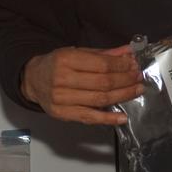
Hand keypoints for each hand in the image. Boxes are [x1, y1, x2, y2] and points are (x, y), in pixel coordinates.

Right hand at [21, 45, 143, 124]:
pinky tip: (122, 117)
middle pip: (102, 83)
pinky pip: (89, 118)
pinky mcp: (62, 114)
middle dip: (125, 80)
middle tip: (138, 78)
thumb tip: (128, 53)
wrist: (33, 79)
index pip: (101, 65)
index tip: (134, 65)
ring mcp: (62, 99)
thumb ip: (104, 54)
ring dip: (122, 96)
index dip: (121, 66)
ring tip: (136, 90)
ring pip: (99, 100)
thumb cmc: (57, 64)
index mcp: (66, 60)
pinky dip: (108, 119)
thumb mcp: (77, 52)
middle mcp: (62, 79)